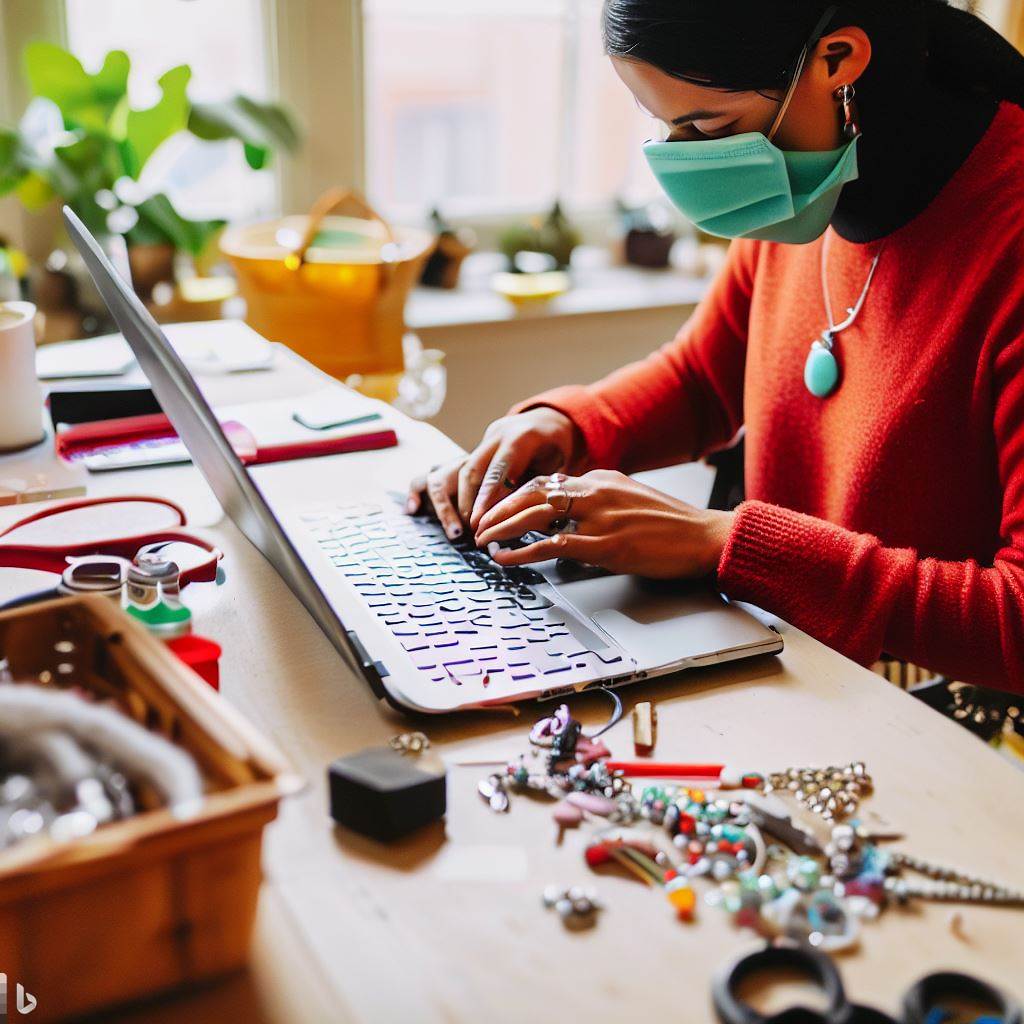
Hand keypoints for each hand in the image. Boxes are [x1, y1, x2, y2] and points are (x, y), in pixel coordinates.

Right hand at [406, 407, 582, 538]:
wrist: (545, 419)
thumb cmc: (556, 446)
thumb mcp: (560, 462)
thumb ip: (543, 484)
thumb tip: (529, 512)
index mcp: (518, 438)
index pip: (498, 469)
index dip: (488, 497)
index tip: (482, 521)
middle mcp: (493, 438)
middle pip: (470, 471)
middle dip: (468, 505)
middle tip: (471, 532)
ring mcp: (477, 444)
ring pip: (452, 471)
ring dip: (450, 504)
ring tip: (456, 530)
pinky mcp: (468, 453)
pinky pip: (440, 472)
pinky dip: (426, 491)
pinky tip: (414, 509)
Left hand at [474, 469, 734, 578]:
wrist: (705, 538)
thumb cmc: (672, 527)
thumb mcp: (630, 502)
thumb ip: (599, 505)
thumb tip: (570, 524)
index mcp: (601, 479)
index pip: (546, 481)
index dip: (515, 495)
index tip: (496, 507)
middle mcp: (596, 491)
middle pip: (532, 492)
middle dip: (499, 507)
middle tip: (480, 523)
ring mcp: (600, 517)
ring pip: (536, 515)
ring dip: (503, 527)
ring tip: (483, 540)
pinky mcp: (606, 545)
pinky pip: (552, 546)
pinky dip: (523, 551)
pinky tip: (506, 558)